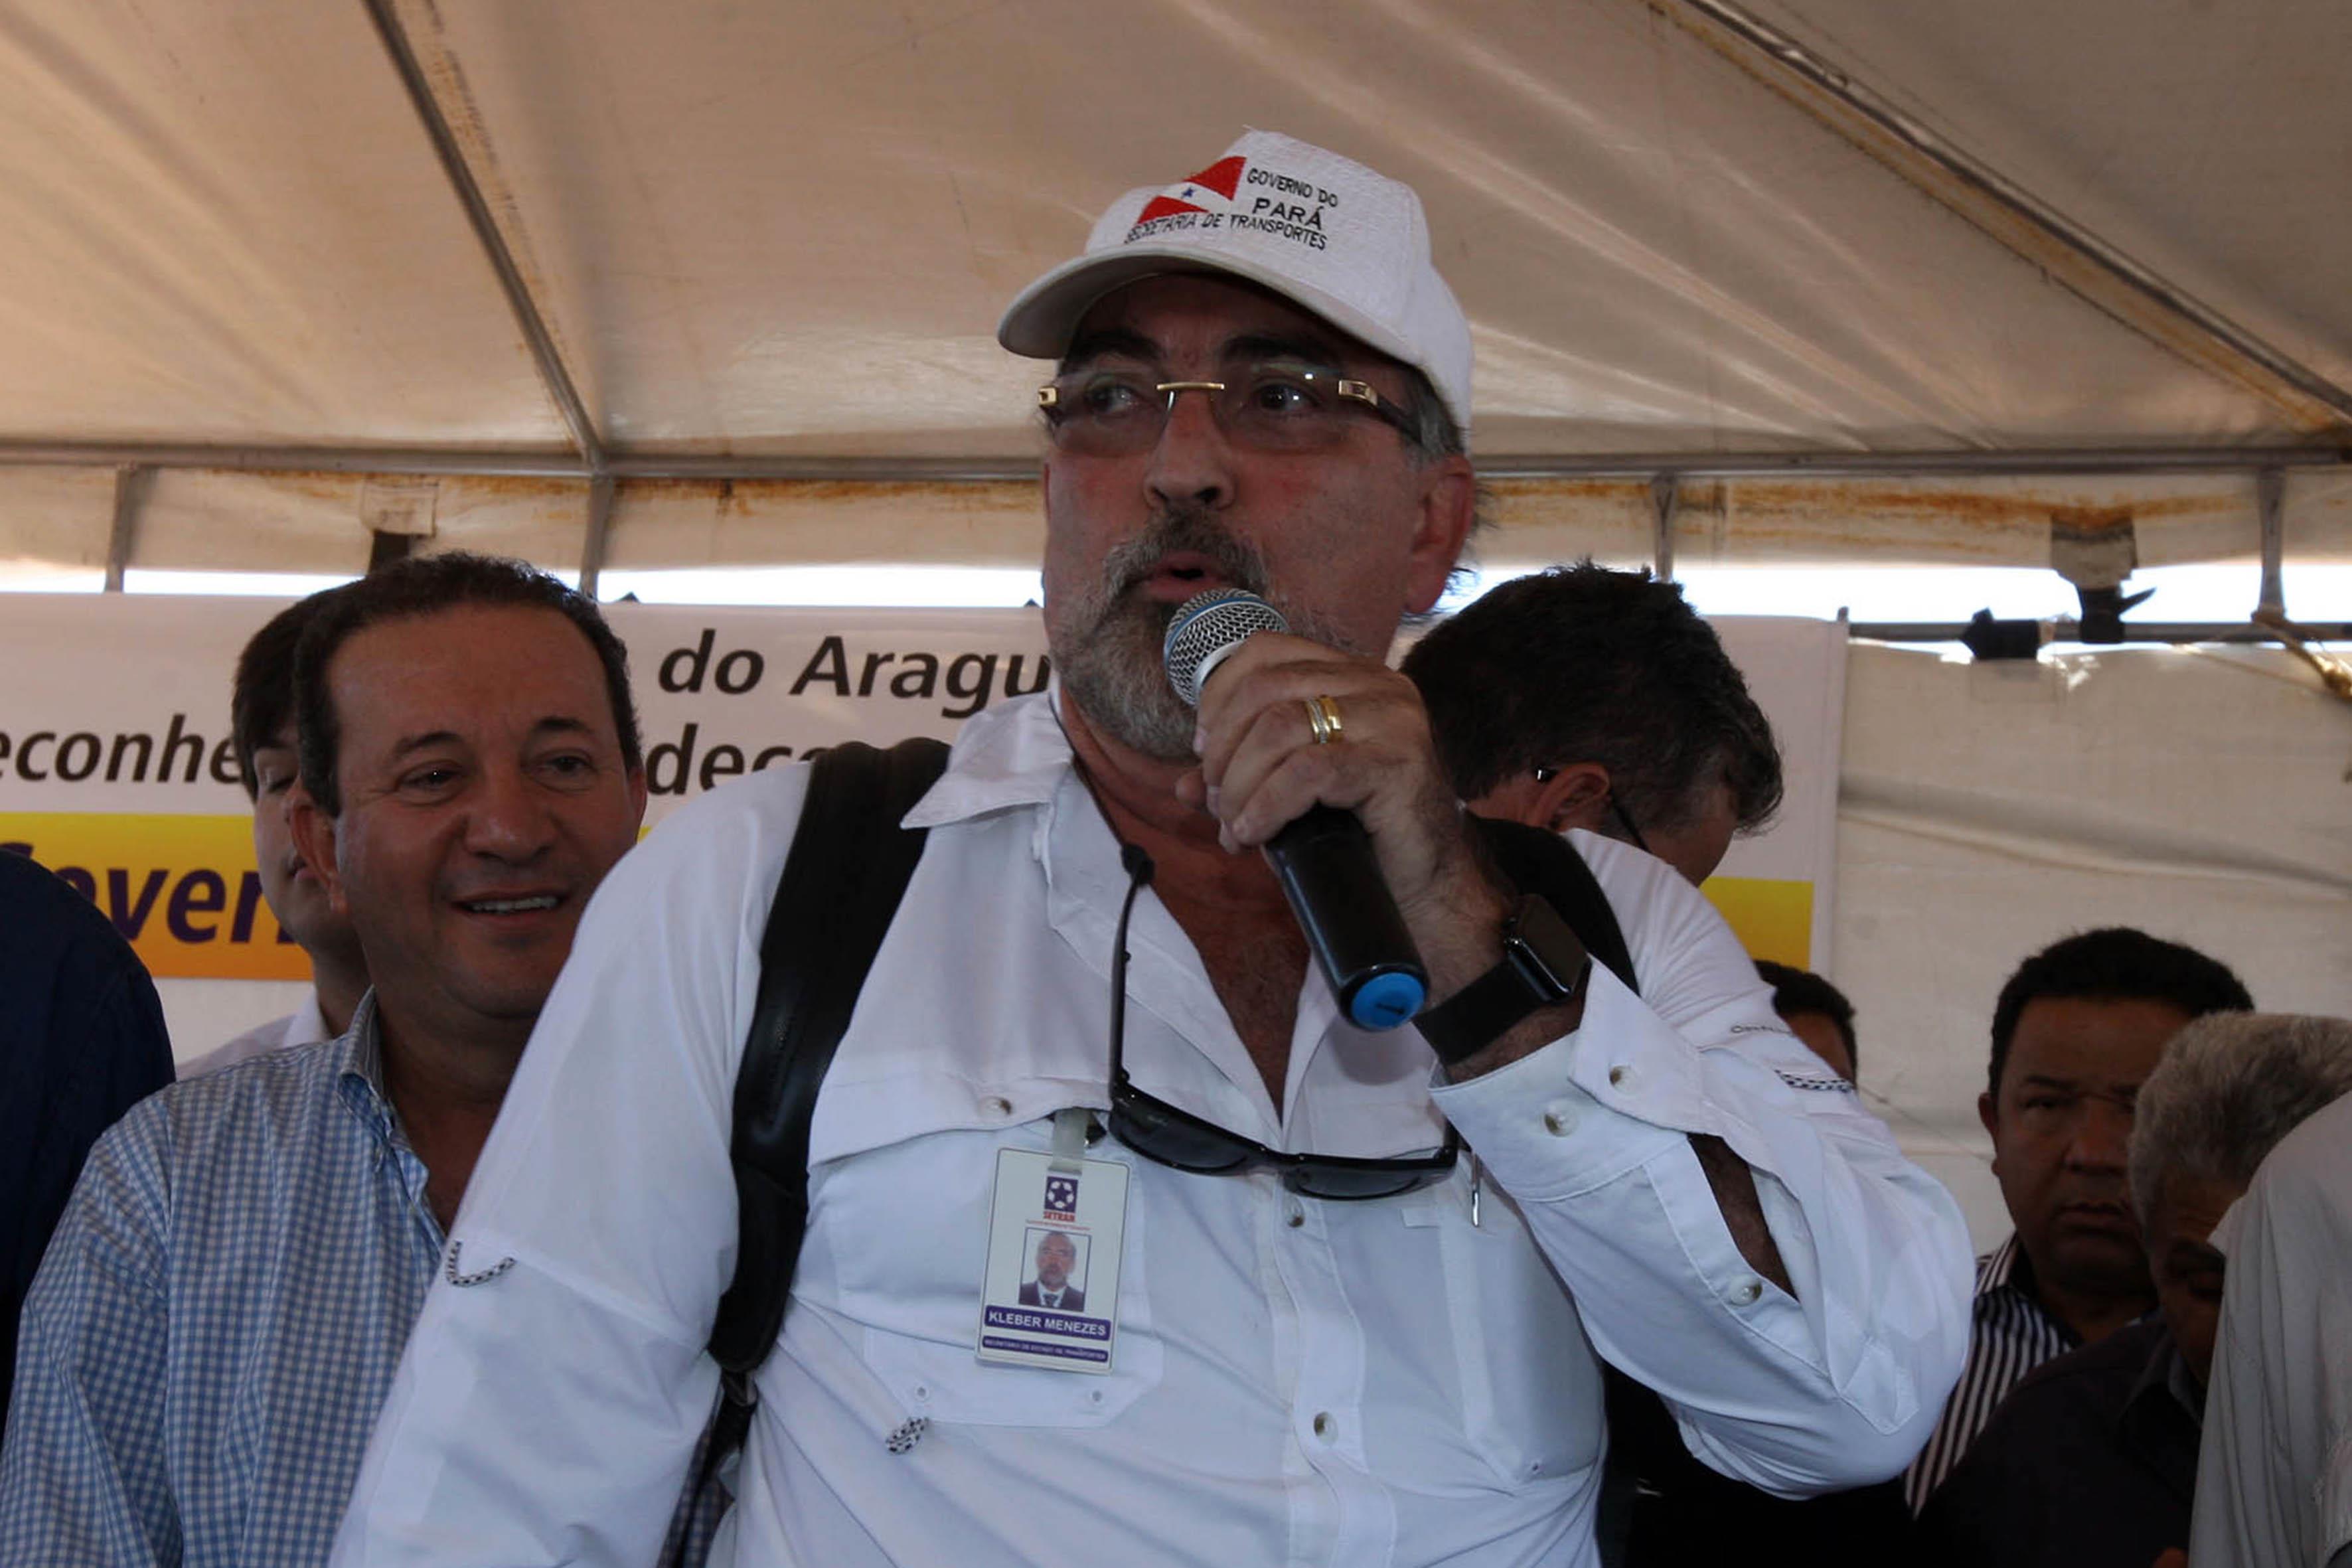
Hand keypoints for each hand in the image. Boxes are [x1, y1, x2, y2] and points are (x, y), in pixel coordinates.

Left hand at [1178, 631, 1508, 997]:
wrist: (1424, 887)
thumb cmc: (1358, 836)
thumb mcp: (1291, 793)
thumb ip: (1242, 776)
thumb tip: (1180, 784)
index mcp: (1352, 675)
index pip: (1265, 652)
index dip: (1219, 697)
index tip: (1203, 750)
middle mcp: (1377, 684)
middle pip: (1264, 690)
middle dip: (1222, 750)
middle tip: (1215, 800)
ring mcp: (1392, 719)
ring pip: (1279, 728)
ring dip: (1237, 783)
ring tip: (1234, 827)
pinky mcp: (1397, 762)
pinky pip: (1307, 771)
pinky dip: (1265, 804)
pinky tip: (1253, 833)